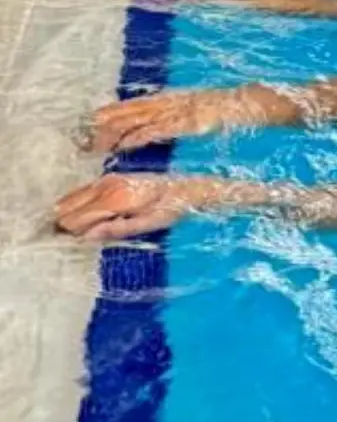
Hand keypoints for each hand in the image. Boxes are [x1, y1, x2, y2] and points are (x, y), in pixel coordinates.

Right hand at [54, 174, 200, 240]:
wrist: (186, 186)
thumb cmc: (170, 208)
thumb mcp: (147, 224)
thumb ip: (116, 230)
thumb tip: (86, 238)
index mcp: (114, 199)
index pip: (73, 218)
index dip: (72, 235)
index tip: (81, 244)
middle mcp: (105, 185)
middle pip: (65, 208)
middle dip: (68, 225)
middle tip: (85, 237)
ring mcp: (105, 179)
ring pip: (70, 199)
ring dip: (72, 216)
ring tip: (90, 229)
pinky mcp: (109, 177)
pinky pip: (82, 193)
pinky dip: (79, 207)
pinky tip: (95, 217)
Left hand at [87, 89, 237, 152]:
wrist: (261, 103)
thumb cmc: (236, 112)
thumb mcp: (207, 110)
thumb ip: (187, 115)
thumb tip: (166, 124)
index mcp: (181, 99)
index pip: (143, 104)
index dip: (119, 109)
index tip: (96, 116)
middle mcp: (178, 102)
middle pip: (137, 109)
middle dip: (111, 117)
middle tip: (86, 127)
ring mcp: (184, 111)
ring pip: (144, 118)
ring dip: (119, 127)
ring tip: (97, 136)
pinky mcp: (192, 122)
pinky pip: (163, 130)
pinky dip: (143, 135)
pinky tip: (127, 143)